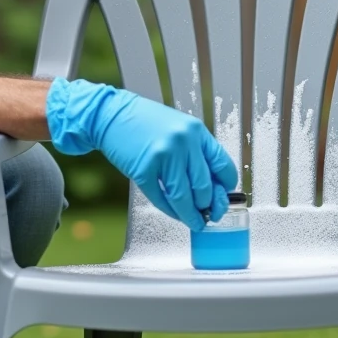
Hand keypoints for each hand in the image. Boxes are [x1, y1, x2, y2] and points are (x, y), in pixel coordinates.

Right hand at [45, 78, 237, 231]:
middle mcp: (183, 143)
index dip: (226, 188)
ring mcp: (163, 157)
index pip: (223, 166)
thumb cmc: (146, 122)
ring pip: (184, 199)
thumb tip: (213, 187)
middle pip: (204, 187)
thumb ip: (196, 152)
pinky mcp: (143, 170)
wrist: (112, 115)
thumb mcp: (179, 128)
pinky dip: (170, 211)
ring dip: (192, 216)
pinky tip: (175, 214)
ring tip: (195, 222)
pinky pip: (161, 200)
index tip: (224, 197)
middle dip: (208, 206)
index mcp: (196, 131)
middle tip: (209, 214)